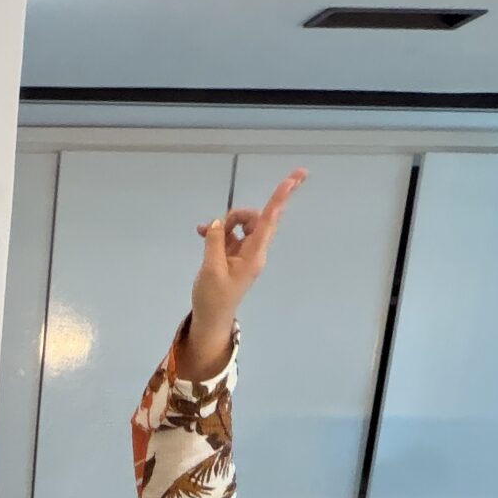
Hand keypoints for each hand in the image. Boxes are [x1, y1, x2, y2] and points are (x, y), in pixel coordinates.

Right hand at [188, 169, 306, 357]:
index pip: (270, 219)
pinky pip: (231, 233)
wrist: (211, 319)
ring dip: (224, 223)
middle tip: (215, 227)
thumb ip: (215, 241)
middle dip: (238, 214)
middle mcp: (255, 250)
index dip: (280, 197)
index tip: (294, 178)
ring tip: (204, 234)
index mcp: (254, 255)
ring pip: (242, 224)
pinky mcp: (235, 254)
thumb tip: (218, 222)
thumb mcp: (211, 269)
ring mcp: (246, 252)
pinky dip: (218, 231)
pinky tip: (203, 233)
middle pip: (255, 218)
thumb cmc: (214, 298)